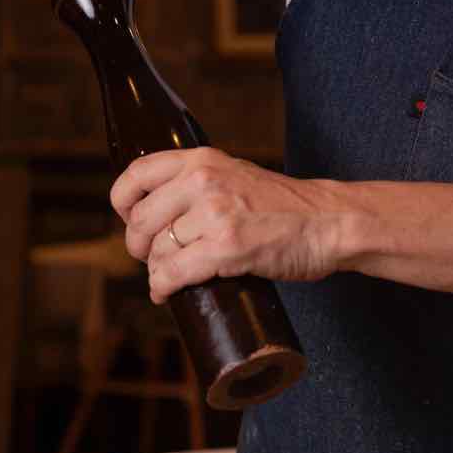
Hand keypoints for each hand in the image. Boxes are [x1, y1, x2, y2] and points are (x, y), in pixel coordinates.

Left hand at [110, 147, 345, 302]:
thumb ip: (202, 183)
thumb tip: (160, 212)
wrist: (330, 222)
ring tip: (171, 276)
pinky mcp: (226, 248)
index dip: (123, 203)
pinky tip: (167, 292)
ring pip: (157, 250)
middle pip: (140, 220)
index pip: (136, 174)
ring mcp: (215, 214)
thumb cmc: (288, 206)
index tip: (131, 219)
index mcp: (203, 160)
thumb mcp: (238, 175)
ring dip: (157, 270)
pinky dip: (163, 288)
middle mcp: (204, 181)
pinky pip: (172, 273)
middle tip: (153, 257)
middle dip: (139, 246)